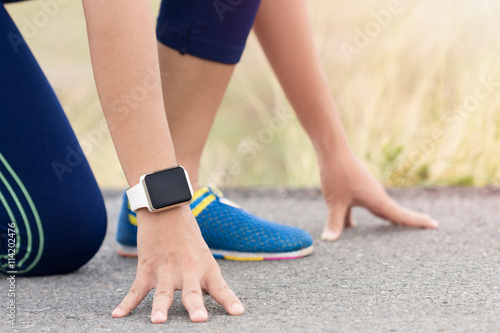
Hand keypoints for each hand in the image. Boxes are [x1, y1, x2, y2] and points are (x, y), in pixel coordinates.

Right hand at [111, 205, 243, 322]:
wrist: (166, 208)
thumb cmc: (188, 236)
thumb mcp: (203, 255)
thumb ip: (204, 279)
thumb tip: (210, 301)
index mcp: (206, 267)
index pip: (220, 287)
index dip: (229, 300)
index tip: (238, 312)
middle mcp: (188, 270)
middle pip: (192, 292)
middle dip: (195, 306)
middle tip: (199, 319)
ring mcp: (166, 269)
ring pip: (163, 292)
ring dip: (160, 306)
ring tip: (158, 320)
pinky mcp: (147, 267)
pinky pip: (136, 289)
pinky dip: (127, 303)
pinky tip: (118, 314)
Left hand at [318, 147, 438, 240]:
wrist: (332, 150)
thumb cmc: (337, 174)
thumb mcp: (335, 201)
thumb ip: (334, 222)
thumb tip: (329, 240)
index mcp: (376, 199)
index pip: (400, 215)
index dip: (417, 222)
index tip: (435, 225)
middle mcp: (375, 194)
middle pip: (395, 211)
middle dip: (410, 219)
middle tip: (431, 223)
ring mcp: (367, 189)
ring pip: (380, 208)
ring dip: (389, 216)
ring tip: (397, 225)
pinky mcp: (356, 186)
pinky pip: (365, 204)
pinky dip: (364, 214)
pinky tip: (352, 226)